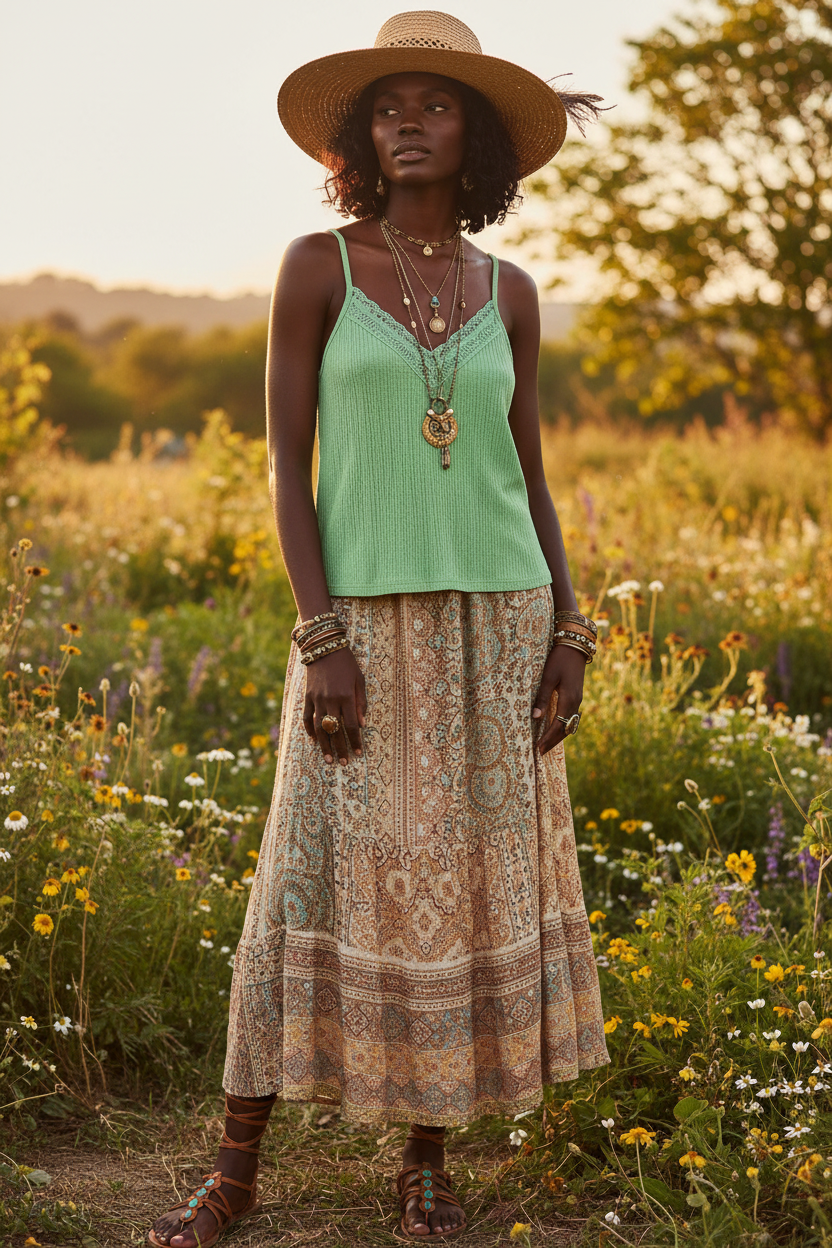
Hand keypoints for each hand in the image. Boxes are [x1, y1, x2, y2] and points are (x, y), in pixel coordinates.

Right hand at [302, 646, 366, 764]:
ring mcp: (317, 699)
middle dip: (340, 749)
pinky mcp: (307, 696)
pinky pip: (307, 717)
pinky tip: (314, 740)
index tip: (358, 753)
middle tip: (343, 763)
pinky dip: (310, 729)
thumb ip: (361, 702)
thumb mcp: (359, 680)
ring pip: (320, 728)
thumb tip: (362, 724)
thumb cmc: (346, 663)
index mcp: (346, 697)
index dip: (355, 741)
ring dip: (324, 745)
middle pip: (335, 731)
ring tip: (328, 758)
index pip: (351, 725)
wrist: (324, 647)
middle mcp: (331, 700)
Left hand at [532, 644, 586, 755]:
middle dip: (553, 742)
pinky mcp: (576, 695)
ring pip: (569, 724)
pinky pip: (570, 716)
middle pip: (565, 729)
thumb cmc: (559, 659)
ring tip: (546, 745)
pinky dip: (562, 726)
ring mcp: (577, 699)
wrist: (575, 646)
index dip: (547, 738)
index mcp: (569, 699)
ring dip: (558, 736)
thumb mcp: (548, 677)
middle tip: (540, 752)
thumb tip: (535, 717)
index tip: (538, 748)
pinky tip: (554, 729)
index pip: (558, 725)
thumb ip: (542, 697)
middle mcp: (576, 702)